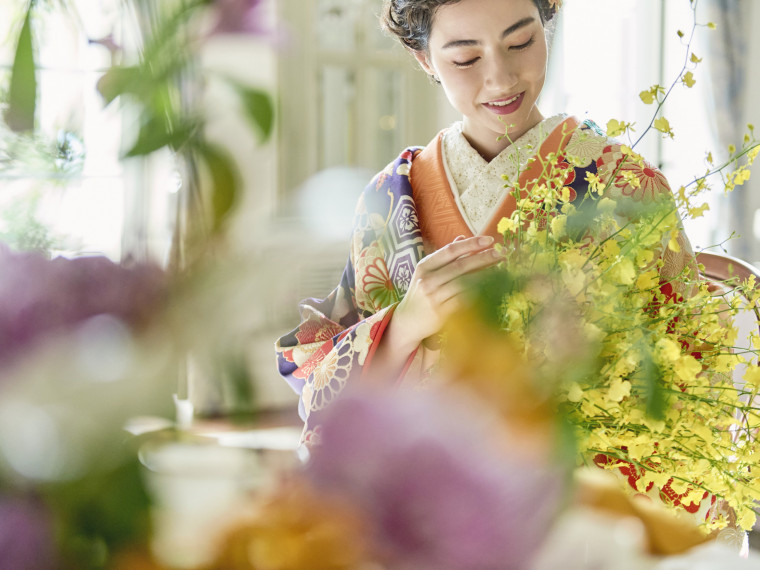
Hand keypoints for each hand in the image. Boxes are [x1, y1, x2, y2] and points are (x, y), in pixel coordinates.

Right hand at [391, 235, 500, 349]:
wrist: (408, 322)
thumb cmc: (421, 294)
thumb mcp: (427, 273)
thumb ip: (444, 257)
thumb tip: (461, 239)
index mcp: (424, 266)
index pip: (450, 251)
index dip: (471, 244)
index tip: (490, 240)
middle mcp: (427, 280)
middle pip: (460, 266)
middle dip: (483, 257)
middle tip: (502, 252)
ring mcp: (434, 297)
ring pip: (465, 283)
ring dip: (485, 275)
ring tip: (501, 269)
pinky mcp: (441, 313)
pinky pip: (464, 301)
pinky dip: (479, 293)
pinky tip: (491, 287)